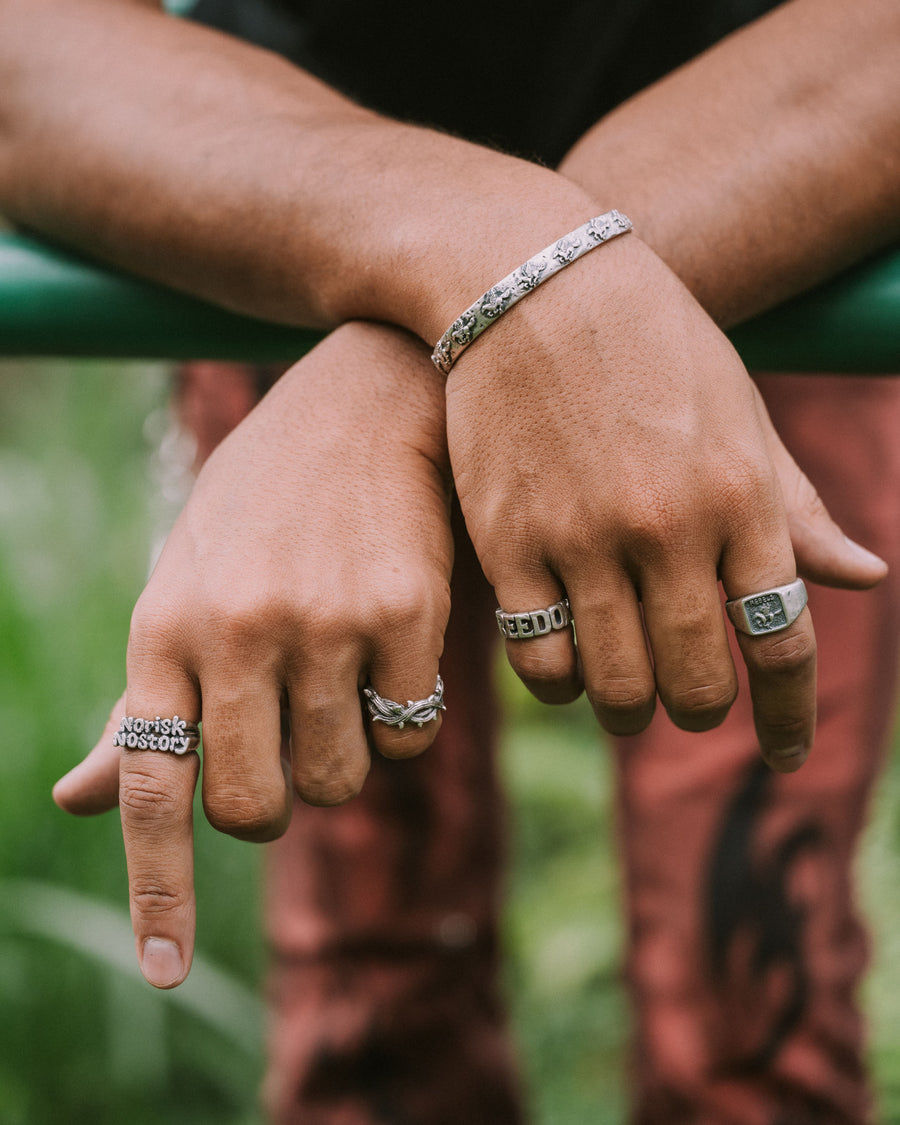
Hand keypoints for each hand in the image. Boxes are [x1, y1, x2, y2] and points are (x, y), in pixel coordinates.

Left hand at [55, 322, 451, 986]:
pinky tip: (399, 645)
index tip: (167, 970)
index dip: (160, 889)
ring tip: (347, 670)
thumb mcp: (188, 584)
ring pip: (341, 779)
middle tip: (293, 739)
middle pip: (253, 806)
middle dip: (276, 798)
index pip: (151, 783)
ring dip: (347, 753)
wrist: (367, 398)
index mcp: (164, 624)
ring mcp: (322, 620)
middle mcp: (235, 628)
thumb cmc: (267, 504)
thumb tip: (78, 800)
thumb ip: (145, 702)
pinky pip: (411, 733)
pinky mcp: (405, 613)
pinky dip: (405, 715)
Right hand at [446, 235, 884, 767]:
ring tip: (625, 696)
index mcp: (741, 495)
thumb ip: (796, 508)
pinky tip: (564, 665)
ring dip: (628, 708)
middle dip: (701, 712)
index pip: (783, 640)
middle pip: (696, 682)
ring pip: (615, 686)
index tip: (789, 755)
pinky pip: (539, 659)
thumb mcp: (740, 414)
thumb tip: (867, 579)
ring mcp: (583, 539)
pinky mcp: (508, 544)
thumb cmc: (651, 343)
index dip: (791, 714)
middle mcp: (668, 527)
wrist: (531, 281)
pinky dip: (558, 681)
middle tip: (690, 706)